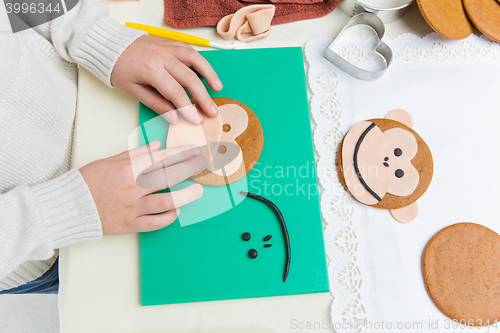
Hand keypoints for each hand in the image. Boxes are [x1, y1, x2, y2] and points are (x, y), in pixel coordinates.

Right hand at [79, 141, 206, 234]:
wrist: (70, 207)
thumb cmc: (88, 182)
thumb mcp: (109, 161)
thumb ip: (135, 154)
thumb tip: (156, 146)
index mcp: (127, 169)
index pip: (160, 159)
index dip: (181, 154)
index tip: (195, 150)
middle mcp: (132, 188)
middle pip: (168, 177)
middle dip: (189, 169)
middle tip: (203, 164)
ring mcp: (132, 207)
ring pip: (165, 201)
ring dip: (185, 196)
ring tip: (198, 191)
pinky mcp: (130, 224)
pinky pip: (154, 222)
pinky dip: (167, 217)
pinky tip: (177, 210)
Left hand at [111, 35, 222, 124]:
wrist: (111, 46)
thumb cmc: (120, 69)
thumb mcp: (134, 91)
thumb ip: (157, 104)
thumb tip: (175, 118)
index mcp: (151, 70)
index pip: (176, 93)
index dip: (189, 109)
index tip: (197, 120)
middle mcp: (163, 57)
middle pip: (190, 79)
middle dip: (203, 97)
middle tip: (212, 111)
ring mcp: (168, 48)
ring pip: (195, 60)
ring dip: (209, 74)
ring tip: (218, 88)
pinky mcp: (170, 43)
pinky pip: (190, 50)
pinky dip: (201, 61)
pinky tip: (207, 72)